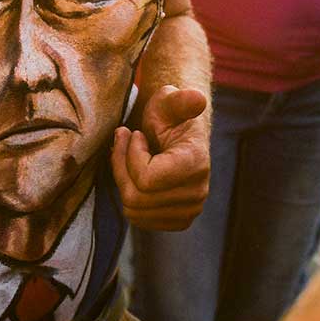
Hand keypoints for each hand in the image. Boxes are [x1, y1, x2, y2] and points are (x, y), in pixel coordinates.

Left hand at [113, 85, 210, 231]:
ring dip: (123, 181)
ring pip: (133, 210)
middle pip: (135, 197)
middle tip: (124, 141)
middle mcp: (197, 192)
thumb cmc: (170, 115)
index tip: (136, 134)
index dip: (131, 156)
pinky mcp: (179, 221)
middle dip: (122, 167)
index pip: (145, 179)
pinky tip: (137, 176)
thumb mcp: (169, 100)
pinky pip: (138, 219)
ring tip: (130, 157)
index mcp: (196, 163)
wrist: (180, 135)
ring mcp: (190, 210)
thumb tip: (197, 100)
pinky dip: (130, 198)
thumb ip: (180, 99)